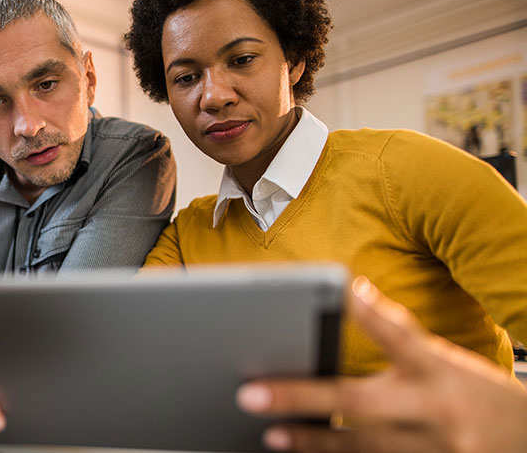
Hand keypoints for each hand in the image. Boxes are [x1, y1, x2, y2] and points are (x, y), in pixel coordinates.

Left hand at [237, 276, 526, 452]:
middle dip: (302, 397)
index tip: (333, 292)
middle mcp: (436, 410)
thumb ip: (402, 335)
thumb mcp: (449, 360)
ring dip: (313, 441)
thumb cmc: (479, 398)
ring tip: (272, 433)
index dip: (367, 315)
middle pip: (359, 401)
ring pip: (363, 447)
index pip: (399, 336)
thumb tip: (355, 294)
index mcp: (441, 370)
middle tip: (250, 394)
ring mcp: (436, 450)